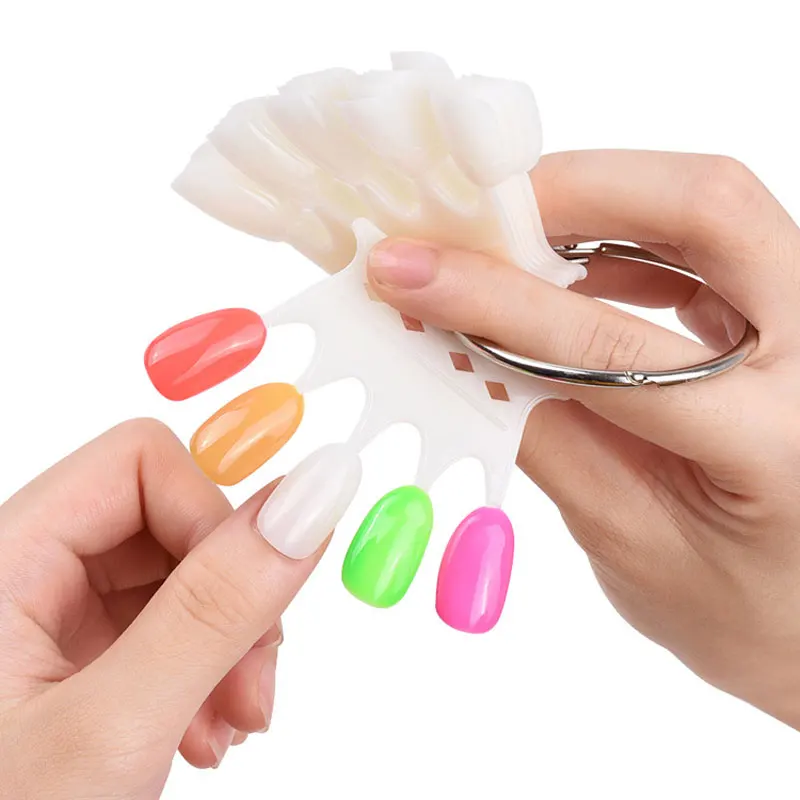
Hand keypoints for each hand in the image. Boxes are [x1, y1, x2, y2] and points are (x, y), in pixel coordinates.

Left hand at [0, 419, 331, 798]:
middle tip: (254, 690)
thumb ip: (215, 608)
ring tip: (231, 727)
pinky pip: (170, 628)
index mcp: (0, 560)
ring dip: (229, 645)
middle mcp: (23, 576)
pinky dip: (208, 673)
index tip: (259, 600)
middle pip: (168, 521)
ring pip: (181, 577)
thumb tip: (312, 494)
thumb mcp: (111, 732)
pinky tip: (207, 733)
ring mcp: (51, 623)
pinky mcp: (79, 663)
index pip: (137, 462)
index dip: (212, 517)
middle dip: (232, 597)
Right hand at [366, 150, 799, 729]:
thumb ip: (545, 438)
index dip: (498, 302)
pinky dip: (619, 235)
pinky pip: (702, 241)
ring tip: (501, 238)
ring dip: (592, 200)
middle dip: (569, 192)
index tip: (408, 272)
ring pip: (707, 201)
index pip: (615, 349)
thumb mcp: (631, 545)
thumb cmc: (745, 614)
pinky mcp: (784, 310)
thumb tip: (456, 348)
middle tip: (468, 218)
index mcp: (782, 441)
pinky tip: (563, 265)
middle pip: (704, 205)